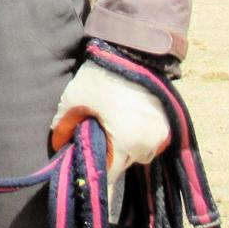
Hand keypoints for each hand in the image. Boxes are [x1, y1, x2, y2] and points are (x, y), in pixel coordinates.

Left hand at [50, 59, 169, 178]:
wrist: (134, 51)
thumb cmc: (101, 76)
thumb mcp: (74, 100)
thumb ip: (64, 126)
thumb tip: (57, 146)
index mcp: (125, 143)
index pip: (109, 176)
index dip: (96, 176)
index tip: (88, 174)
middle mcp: (148, 145)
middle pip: (125, 164)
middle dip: (110, 155)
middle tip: (98, 137)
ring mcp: (162, 135)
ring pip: (140, 154)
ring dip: (128, 147)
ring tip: (114, 124)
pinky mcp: (170, 124)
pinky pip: (153, 141)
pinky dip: (141, 136)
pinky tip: (129, 119)